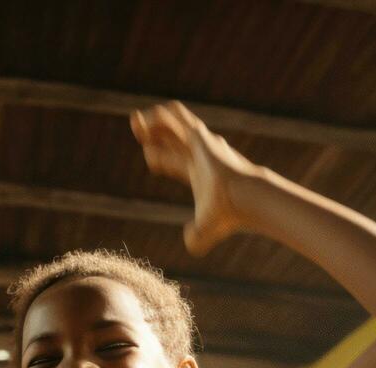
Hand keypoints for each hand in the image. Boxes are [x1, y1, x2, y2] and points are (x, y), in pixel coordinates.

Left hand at [131, 101, 257, 255]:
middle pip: (171, 138)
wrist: (240, 198)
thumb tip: (189, 243)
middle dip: (153, 134)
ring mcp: (200, 143)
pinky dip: (160, 116)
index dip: (158, 157)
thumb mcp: (205, 230)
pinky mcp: (200, 135)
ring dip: (153, 121)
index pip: (173, 160)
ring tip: (135, 121)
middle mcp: (198, 155)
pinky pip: (177, 116)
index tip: (149, 159)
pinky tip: (147, 118)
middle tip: (136, 130)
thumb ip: (196, 238)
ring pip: (173, 124)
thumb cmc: (226, 215)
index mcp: (197, 172)